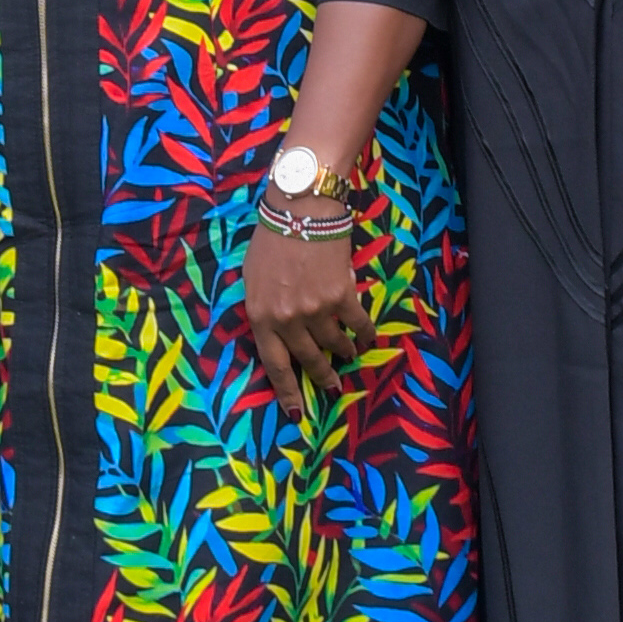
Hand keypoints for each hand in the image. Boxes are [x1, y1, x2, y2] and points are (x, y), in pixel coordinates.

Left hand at [240, 207, 363, 409]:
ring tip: (350, 356)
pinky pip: (358, 324)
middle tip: (332, 388)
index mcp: (261, 316)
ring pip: (334, 344)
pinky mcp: (342, 296)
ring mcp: (316, 310)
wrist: (301, 208)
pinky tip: (370, 338)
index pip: (274, 365)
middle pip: (308, 360)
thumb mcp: (252, 277)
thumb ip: (263, 306)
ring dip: (344, 353)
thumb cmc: (271, 238)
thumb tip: (276, 326)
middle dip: (322, 377)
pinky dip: (366, 333)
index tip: (297, 413)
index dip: (287, 392)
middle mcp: (288, 320)